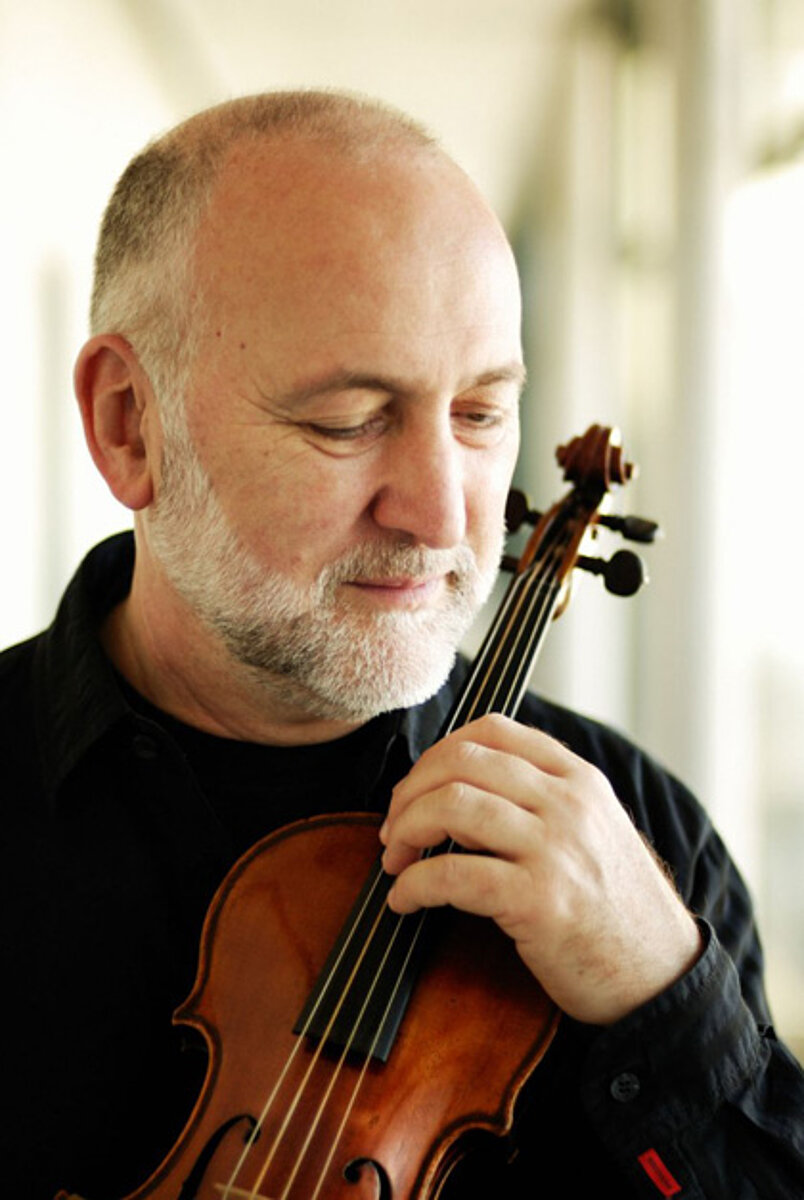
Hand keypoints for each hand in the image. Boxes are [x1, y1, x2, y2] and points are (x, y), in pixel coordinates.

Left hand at [380, 714, 702, 1024]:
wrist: (660, 975)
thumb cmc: (612, 907)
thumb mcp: (591, 828)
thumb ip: (537, 798)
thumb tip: (451, 789)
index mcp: (578, 778)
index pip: (491, 729)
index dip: (437, 753)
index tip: (416, 789)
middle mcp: (568, 802)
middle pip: (461, 762)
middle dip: (410, 792)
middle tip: (394, 829)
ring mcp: (556, 848)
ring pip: (451, 807)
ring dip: (405, 832)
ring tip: (395, 861)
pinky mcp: (540, 900)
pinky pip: (452, 875)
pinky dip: (413, 885)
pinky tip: (404, 900)